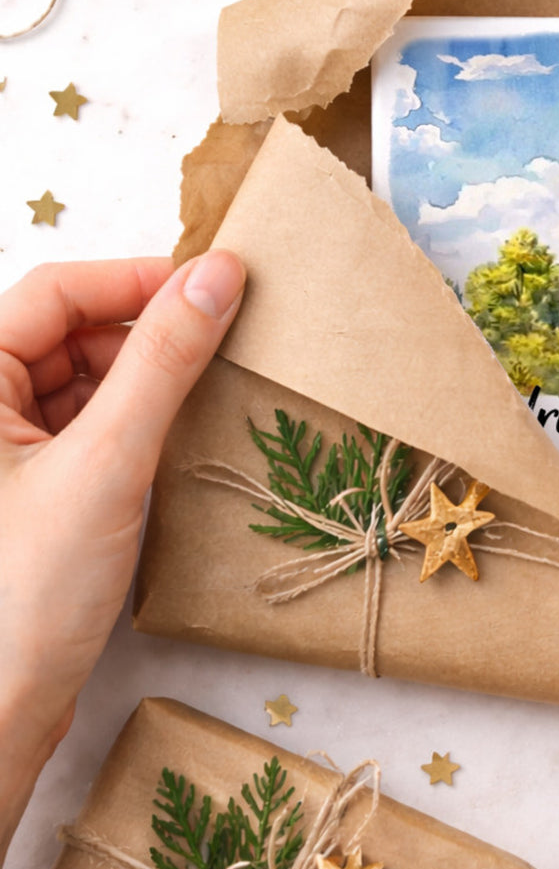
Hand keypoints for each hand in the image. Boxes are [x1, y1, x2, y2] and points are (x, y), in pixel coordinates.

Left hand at [0, 253, 244, 865]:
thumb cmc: (23, 594)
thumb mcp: (107, 461)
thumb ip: (163, 361)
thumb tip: (218, 275)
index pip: (55, 292)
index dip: (136, 279)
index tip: (217, 284)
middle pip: (71, 331)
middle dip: (147, 329)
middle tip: (226, 335)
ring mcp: (6, 451)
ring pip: (86, 378)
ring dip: (148, 375)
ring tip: (212, 385)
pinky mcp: (34, 487)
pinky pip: (92, 423)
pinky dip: (139, 418)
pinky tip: (181, 433)